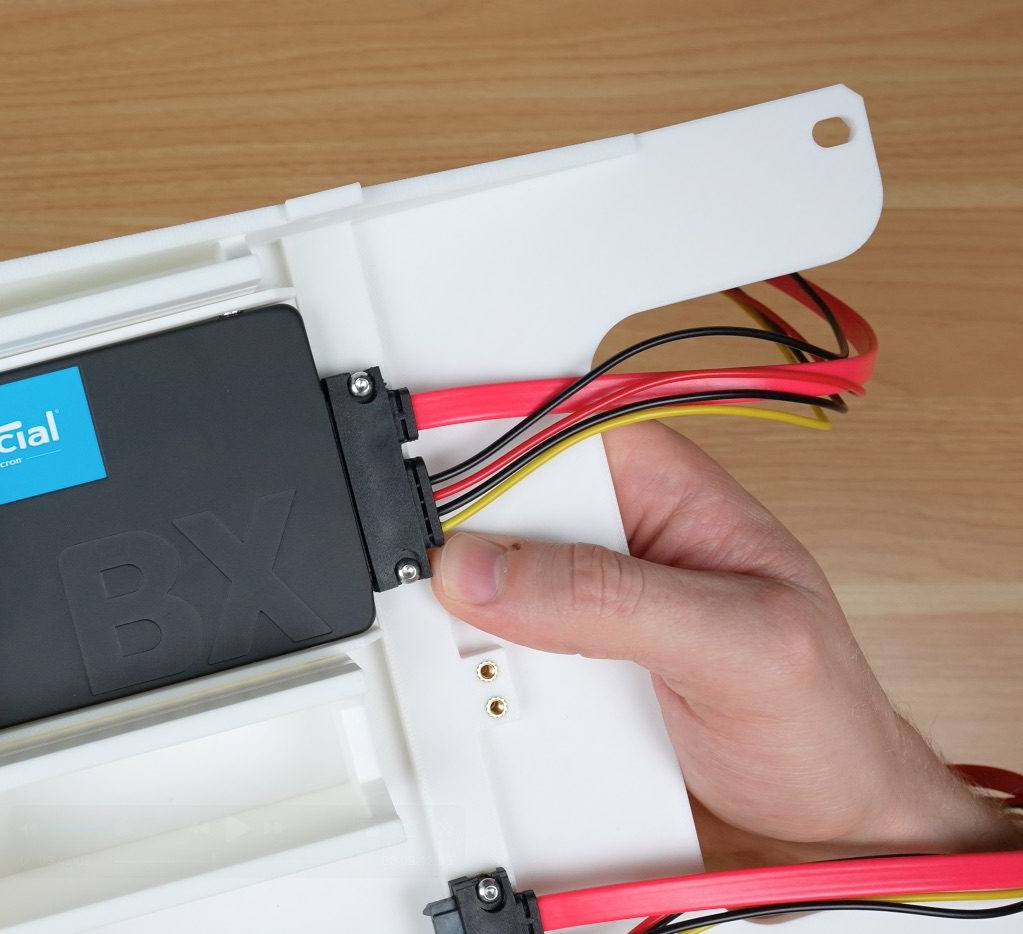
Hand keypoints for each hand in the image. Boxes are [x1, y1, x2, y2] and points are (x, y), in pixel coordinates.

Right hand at [430, 422, 1020, 864]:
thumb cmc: (823, 717)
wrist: (829, 817)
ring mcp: (585, 592)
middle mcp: (616, 527)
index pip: (544, 429)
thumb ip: (610, 598)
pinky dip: (476, 669)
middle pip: (492, 501)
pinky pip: (491, 643)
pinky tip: (493, 692)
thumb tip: (483, 567)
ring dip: (461, 620)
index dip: (473, 448)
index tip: (418, 496)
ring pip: (479, 576)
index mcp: (664, 483)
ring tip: (487, 661)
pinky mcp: (564, 652)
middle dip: (455, 547)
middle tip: (441, 596)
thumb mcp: (731, 644)